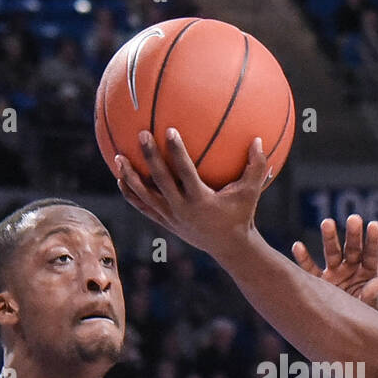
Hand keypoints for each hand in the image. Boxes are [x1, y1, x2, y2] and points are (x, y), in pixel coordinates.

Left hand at [116, 128, 270, 258]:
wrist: (229, 247)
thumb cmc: (241, 214)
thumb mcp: (251, 192)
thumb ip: (256, 167)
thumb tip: (259, 139)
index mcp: (201, 200)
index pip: (185, 173)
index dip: (177, 152)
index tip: (169, 130)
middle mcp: (182, 209)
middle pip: (160, 181)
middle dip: (150, 157)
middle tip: (141, 134)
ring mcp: (170, 217)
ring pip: (145, 196)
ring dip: (130, 177)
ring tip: (118, 157)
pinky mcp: (164, 222)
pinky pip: (143, 207)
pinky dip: (130, 194)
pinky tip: (120, 178)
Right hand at [291, 214, 377, 311]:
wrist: (345, 331)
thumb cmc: (363, 317)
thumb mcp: (370, 307)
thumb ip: (372, 294)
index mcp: (368, 272)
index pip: (371, 253)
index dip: (373, 240)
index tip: (374, 224)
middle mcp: (351, 268)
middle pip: (352, 248)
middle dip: (353, 234)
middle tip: (354, 218)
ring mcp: (334, 273)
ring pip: (332, 252)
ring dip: (330, 237)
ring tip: (327, 222)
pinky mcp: (319, 282)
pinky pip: (310, 268)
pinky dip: (303, 257)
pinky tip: (297, 246)